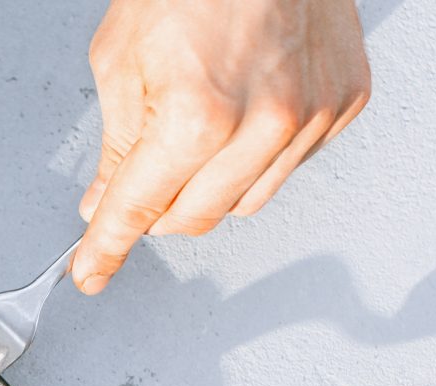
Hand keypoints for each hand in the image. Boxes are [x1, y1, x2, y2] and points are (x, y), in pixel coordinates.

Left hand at [73, 0, 370, 293]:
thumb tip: (104, 201)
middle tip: (141, 175)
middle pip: (193, 219)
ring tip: (198, 125)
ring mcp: (311, 115)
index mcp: (197, 117)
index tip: (92, 273)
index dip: (105, 248)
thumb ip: (116, 146)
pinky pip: (290, 165)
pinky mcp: (344, 101)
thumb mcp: (121, 61)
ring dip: (209, 183)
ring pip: (244, 202)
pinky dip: (259, 154)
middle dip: (157, 209)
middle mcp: (263, 123)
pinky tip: (245, 110)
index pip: (139, 210)